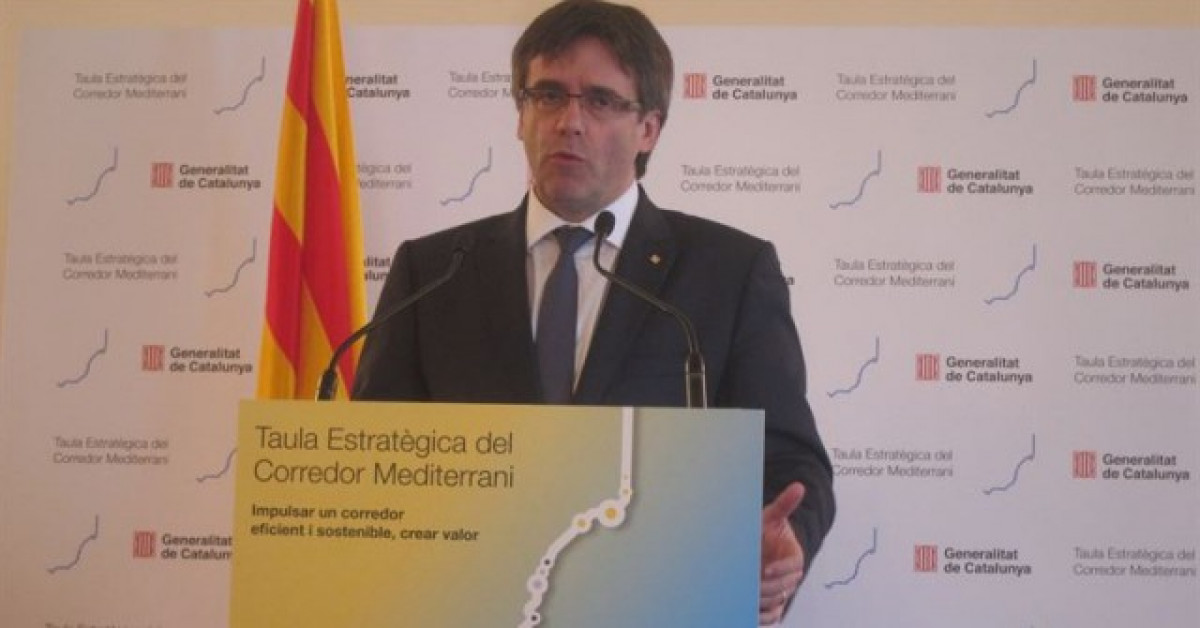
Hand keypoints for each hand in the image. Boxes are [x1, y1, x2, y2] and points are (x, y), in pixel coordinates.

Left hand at [760, 482, 805, 625]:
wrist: (763, 544)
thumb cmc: (767, 530)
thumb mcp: (772, 515)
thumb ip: (785, 504)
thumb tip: (798, 486)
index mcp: (795, 557)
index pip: (792, 566)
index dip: (779, 569)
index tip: (764, 569)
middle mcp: (791, 576)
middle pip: (783, 586)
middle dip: (766, 586)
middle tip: (750, 583)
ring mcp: (782, 589)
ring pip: (777, 600)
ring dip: (763, 601)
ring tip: (746, 597)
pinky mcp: (774, 601)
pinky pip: (773, 614)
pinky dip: (764, 617)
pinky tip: (751, 614)